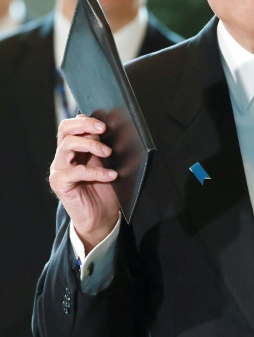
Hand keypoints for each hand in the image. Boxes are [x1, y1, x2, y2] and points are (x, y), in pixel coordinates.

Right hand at [49, 114, 119, 253]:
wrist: (102, 216)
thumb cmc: (106, 188)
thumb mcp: (107, 163)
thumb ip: (104, 148)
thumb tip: (111, 130)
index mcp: (75, 148)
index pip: (72, 125)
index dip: (86, 120)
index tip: (104, 123)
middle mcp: (64, 156)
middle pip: (65, 130)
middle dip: (85, 125)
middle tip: (103, 129)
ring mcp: (59, 169)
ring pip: (67, 145)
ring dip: (91, 145)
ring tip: (108, 153)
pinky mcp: (60, 183)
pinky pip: (75, 172)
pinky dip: (95, 171)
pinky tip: (110, 175)